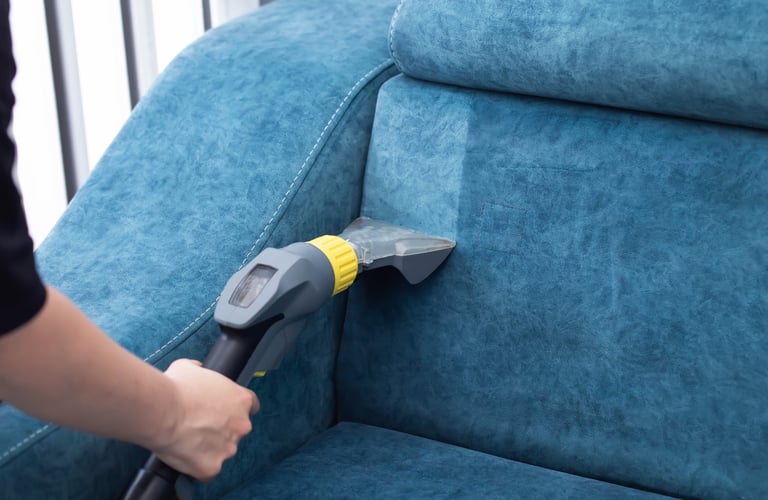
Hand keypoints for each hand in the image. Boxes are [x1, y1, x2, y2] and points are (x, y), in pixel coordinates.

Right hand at [151, 359, 258, 480]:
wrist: (163, 410)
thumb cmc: (176, 388)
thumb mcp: (190, 367)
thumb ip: (201, 370)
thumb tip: (198, 368)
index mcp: (241, 400)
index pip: (251, 406)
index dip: (236, 409)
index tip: (224, 411)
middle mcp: (241, 425)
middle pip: (236, 430)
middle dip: (221, 429)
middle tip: (199, 425)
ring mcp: (228, 448)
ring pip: (222, 451)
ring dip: (209, 448)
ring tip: (187, 439)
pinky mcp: (213, 467)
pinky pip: (208, 470)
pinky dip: (197, 465)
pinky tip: (184, 454)